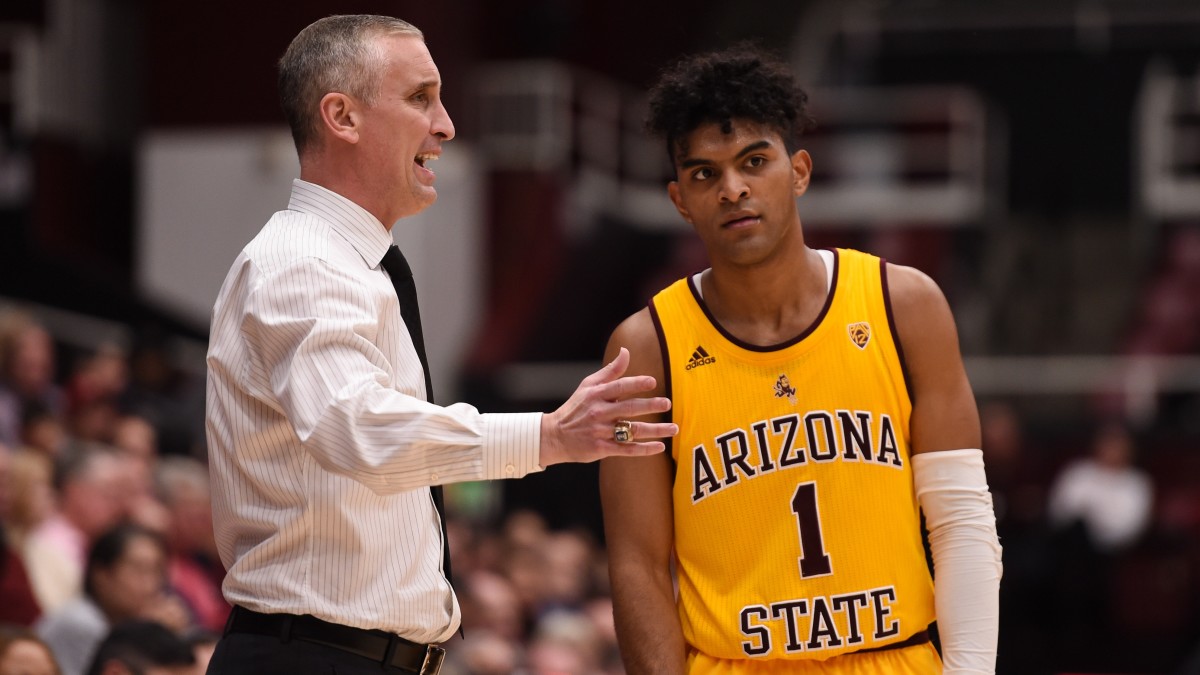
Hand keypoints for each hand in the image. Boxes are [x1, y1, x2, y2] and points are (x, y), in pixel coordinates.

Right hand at [539, 348, 675, 465]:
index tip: (652, 382)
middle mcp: (599, 413)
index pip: (619, 387)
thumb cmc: (576, 408)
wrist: (554, 436)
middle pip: (629, 409)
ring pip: (632, 431)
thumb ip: (610, 371)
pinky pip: (627, 450)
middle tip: (667, 403)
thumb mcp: (588, 386)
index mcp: (597, 395)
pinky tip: (659, 447)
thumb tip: (626, 352)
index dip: (636, 384)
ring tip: (673, 428)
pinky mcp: (601, 449)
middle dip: (650, 405)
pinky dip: (644, 449)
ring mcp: (600, 432)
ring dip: (655, 430)